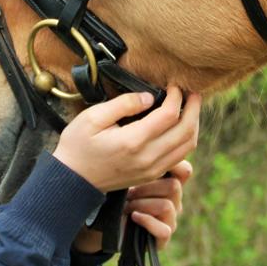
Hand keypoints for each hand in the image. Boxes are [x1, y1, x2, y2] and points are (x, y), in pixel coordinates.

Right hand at [53, 86, 199, 193]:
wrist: (73, 180)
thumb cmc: (78, 146)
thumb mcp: (92, 117)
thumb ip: (123, 104)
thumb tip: (149, 97)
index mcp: (133, 142)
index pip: (169, 116)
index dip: (176, 97)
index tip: (174, 85)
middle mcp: (147, 158)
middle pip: (186, 132)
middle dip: (194, 109)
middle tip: (194, 93)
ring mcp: (152, 169)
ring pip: (187, 146)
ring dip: (193, 124)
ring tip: (190, 107)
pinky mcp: (152, 175)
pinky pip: (180, 156)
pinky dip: (186, 138)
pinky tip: (180, 125)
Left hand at [126, 159, 191, 250]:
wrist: (107, 222)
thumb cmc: (118, 196)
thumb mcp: (129, 176)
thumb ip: (144, 165)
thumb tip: (153, 152)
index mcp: (169, 183)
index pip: (185, 170)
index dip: (172, 166)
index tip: (148, 166)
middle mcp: (174, 201)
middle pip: (174, 186)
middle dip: (146, 187)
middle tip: (128, 192)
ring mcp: (170, 220)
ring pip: (167, 206)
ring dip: (142, 204)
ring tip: (127, 206)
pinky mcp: (163, 238)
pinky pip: (164, 230)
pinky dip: (147, 221)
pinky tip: (134, 217)